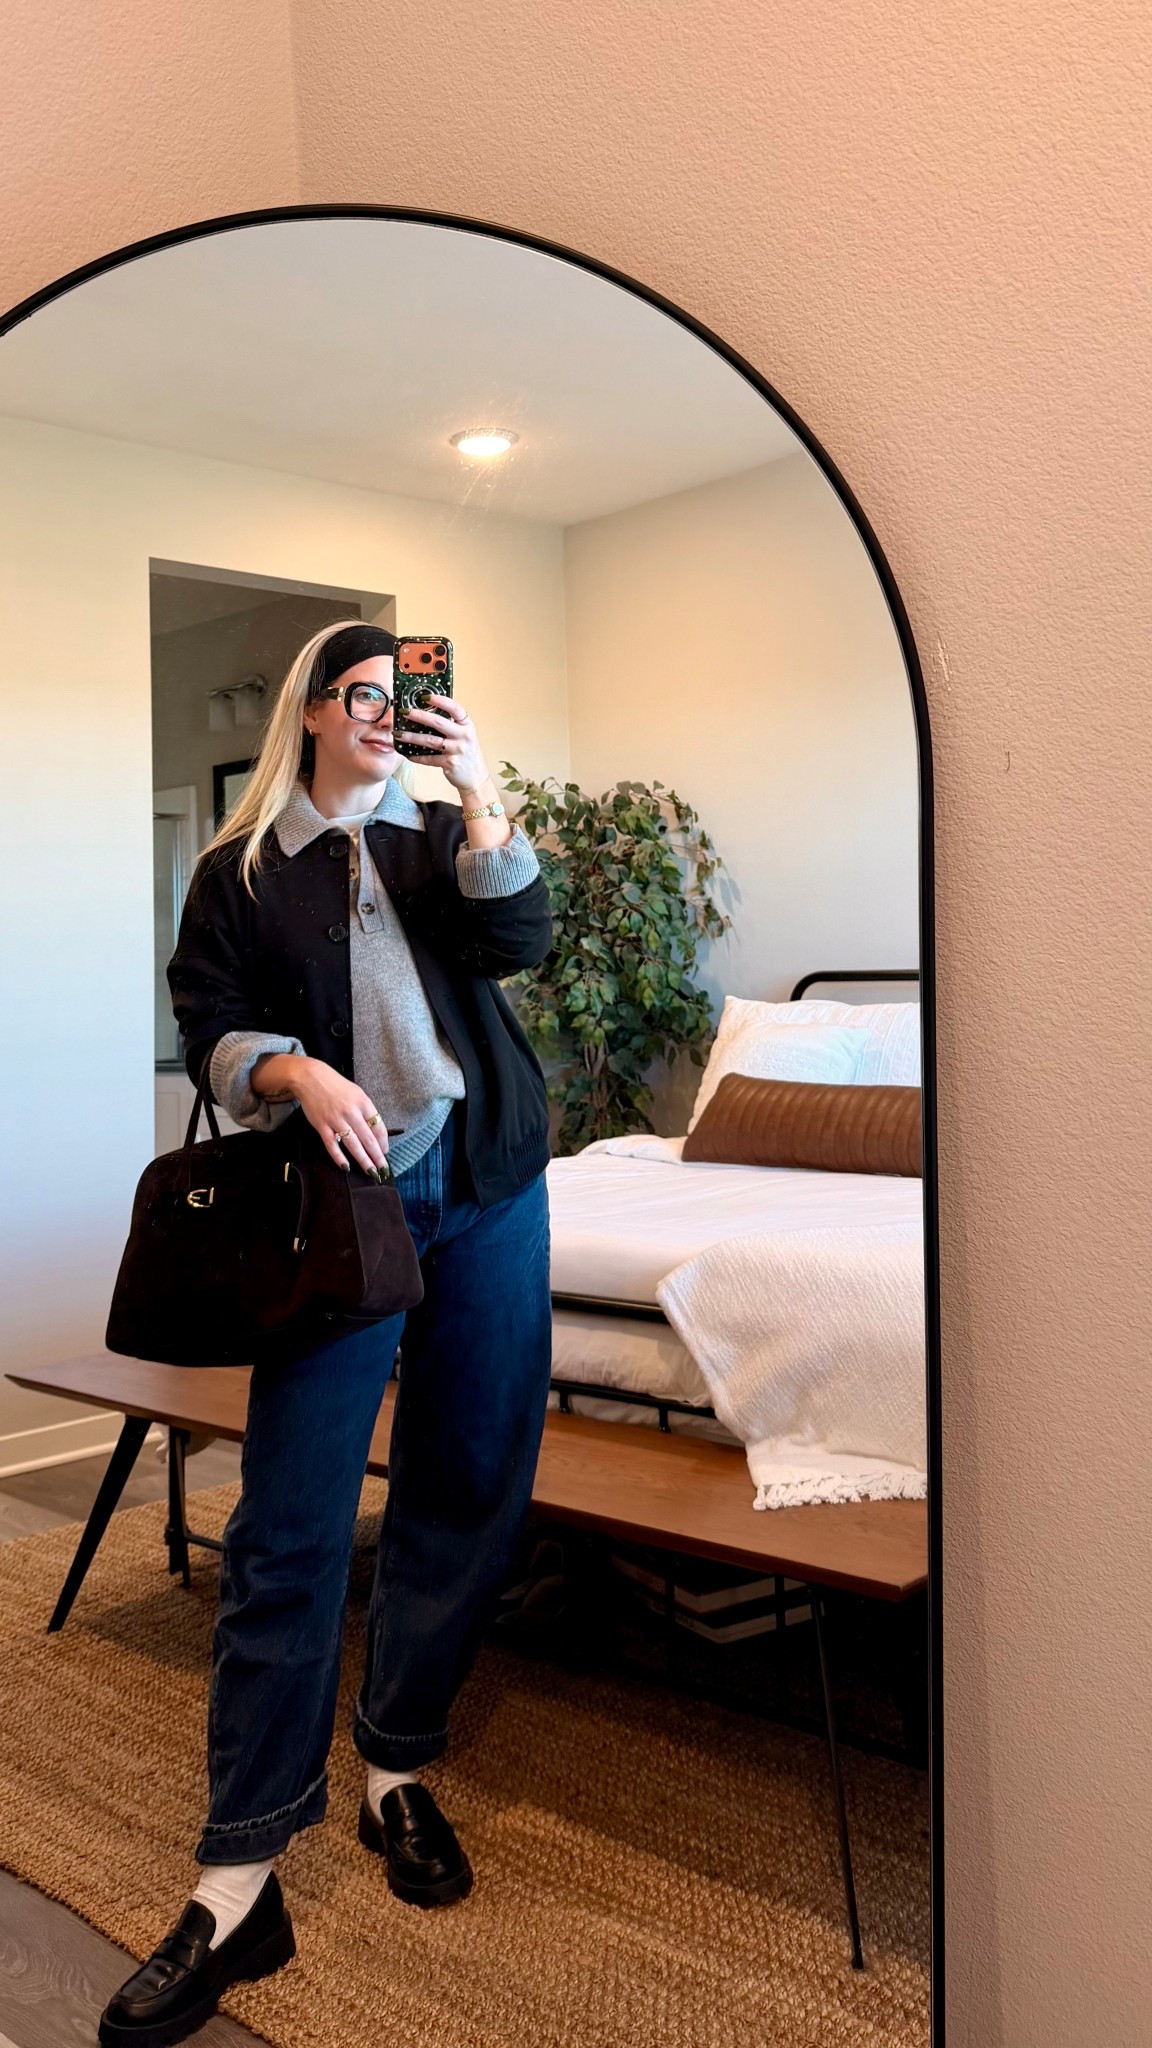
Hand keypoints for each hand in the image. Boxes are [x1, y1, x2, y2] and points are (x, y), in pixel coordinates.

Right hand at [252, 1055, 389, 1175]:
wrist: (310, 1077)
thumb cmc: (335, 1085)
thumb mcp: (356, 1093)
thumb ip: (365, 1111)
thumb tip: (375, 1132)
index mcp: (363, 1102)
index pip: (378, 1127)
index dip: (384, 1142)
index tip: (385, 1152)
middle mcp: (351, 1112)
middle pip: (368, 1139)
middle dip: (377, 1157)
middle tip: (383, 1170)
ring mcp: (336, 1120)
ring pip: (353, 1145)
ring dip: (363, 1160)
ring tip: (370, 1171)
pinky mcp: (322, 1126)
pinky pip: (332, 1145)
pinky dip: (339, 1157)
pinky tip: (346, 1166)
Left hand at [399, 693, 488, 790]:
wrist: (476, 777)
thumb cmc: (467, 754)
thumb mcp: (464, 736)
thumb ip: (452, 725)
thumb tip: (427, 713)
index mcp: (467, 725)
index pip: (455, 709)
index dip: (441, 701)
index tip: (426, 696)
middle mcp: (464, 736)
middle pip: (438, 722)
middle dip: (419, 716)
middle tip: (404, 712)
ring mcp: (457, 750)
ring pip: (430, 740)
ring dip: (412, 737)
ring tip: (398, 734)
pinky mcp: (450, 763)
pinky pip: (429, 758)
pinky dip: (416, 756)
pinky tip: (407, 753)